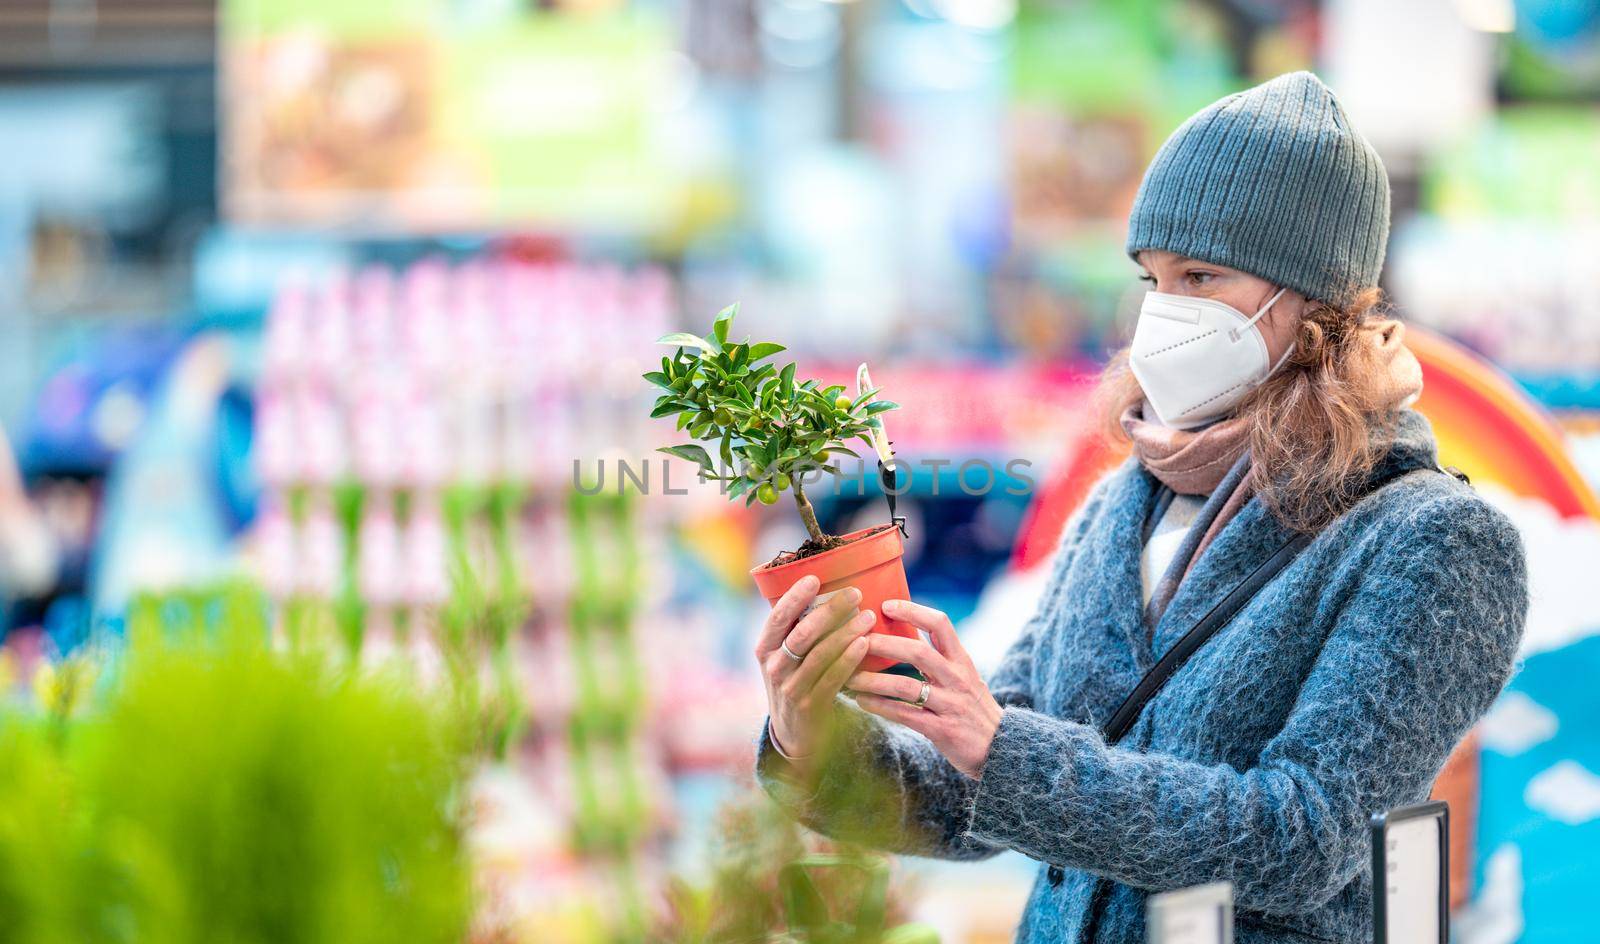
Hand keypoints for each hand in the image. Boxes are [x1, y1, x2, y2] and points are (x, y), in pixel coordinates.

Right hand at [755, 575, 876, 767]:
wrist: (794, 733)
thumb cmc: (796, 682)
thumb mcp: (786, 658)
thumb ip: (798, 631)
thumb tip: (830, 593)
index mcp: (764, 648)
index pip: (777, 616)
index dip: (795, 596)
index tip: (815, 578)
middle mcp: (773, 666)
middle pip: (801, 632)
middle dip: (830, 610)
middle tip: (855, 593)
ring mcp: (790, 687)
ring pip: (820, 653)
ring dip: (846, 632)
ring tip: (868, 616)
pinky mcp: (810, 704)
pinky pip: (832, 677)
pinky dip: (849, 658)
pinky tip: (864, 643)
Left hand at [846, 599, 1001, 778]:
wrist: (1003, 748)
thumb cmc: (973, 709)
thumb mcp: (964, 677)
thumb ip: (938, 658)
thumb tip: (903, 631)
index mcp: (961, 660)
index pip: (940, 624)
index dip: (913, 611)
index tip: (885, 604)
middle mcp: (957, 679)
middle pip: (918, 652)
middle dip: (884, 644)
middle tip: (856, 640)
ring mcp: (950, 705)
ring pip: (906, 686)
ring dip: (873, 680)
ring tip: (849, 677)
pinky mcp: (942, 730)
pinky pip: (905, 715)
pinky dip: (880, 707)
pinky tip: (861, 701)